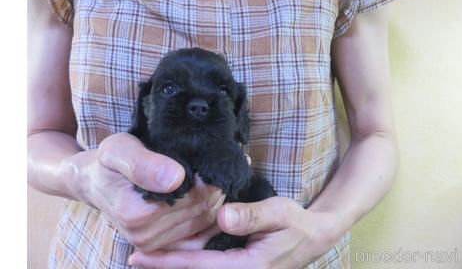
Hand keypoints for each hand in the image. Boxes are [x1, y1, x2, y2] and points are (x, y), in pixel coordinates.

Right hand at [68, 133, 224, 251]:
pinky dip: (206, 215)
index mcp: (137, 213)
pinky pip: (197, 233)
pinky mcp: (158, 246)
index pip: (195, 195)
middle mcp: (144, 235)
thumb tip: (175, 177)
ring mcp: (151, 244)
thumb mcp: (119, 150)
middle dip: (211, 186)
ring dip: (211, 199)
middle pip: (201, 209)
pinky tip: (206, 195)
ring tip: (206, 176)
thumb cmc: (108, 162)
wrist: (94, 182)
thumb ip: (143, 164)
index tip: (205, 158)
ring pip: (203, 220)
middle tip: (210, 165)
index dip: (206, 175)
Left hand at [128, 197, 346, 268]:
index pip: (200, 266)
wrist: (313, 237)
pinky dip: (189, 262)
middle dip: (164, 266)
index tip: (139, 256)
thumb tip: (222, 217)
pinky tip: (174, 254)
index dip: (168, 261)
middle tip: (132, 258)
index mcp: (248, 268)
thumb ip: (252, 215)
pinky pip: (209, 268)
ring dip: (174, 264)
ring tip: (144, 257)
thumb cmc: (296, 224)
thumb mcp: (280, 213)